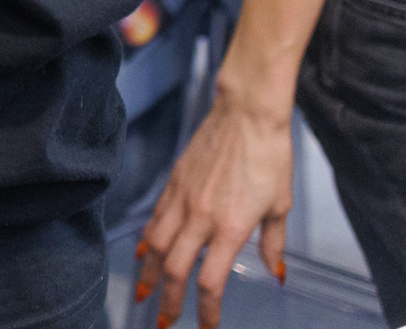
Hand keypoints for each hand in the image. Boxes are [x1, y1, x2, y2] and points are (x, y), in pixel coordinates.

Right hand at [136, 90, 293, 326]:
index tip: (206, 327)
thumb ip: (273, 244)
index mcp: (231, 228)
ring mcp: (182, 199)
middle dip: (167, 299)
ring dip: (147, 273)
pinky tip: (142, 252)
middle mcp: (201, 217)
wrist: (246, 115)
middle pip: (174, 269)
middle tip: (162, 321)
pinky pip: (154, 218)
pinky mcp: (173, 183)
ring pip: (155, 245)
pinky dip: (146, 240)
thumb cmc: (270, 158)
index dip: (207, 310)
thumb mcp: (281, 206)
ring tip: (142, 292)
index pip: (211, 281)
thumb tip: (275, 273)